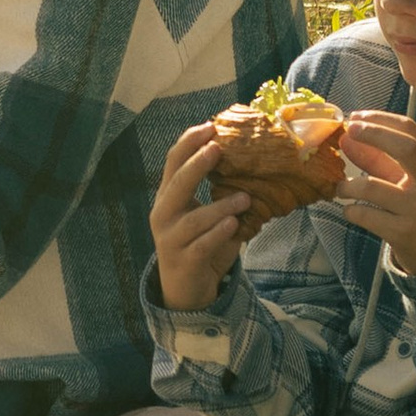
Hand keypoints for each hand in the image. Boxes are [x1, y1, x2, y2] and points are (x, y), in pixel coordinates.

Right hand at [151, 119, 266, 308]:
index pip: (172, 163)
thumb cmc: (199, 244)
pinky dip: (218, 233)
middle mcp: (163, 215)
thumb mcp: (204, 214)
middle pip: (176, 184)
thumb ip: (218, 192)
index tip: (210, 126)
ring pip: (193, 219)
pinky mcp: (184, 262)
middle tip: (218, 147)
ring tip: (244, 198)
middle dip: (196, 164)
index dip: (189, 143)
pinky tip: (234, 225)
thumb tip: (252, 163)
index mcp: (168, 197)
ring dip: (220, 206)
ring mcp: (170, 240)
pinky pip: (201, 245)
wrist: (185, 289)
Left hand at [332, 111, 415, 278]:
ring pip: (371, 187)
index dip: (380, 119)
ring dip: (347, 186)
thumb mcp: (411, 179)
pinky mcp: (403, 233)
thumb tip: (346, 138)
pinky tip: (351, 211)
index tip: (356, 117)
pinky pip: (365, 215)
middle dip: (373, 133)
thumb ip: (379, 159)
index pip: (411, 130)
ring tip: (343, 189)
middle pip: (405, 147)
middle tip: (348, 131)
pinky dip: (350, 210)